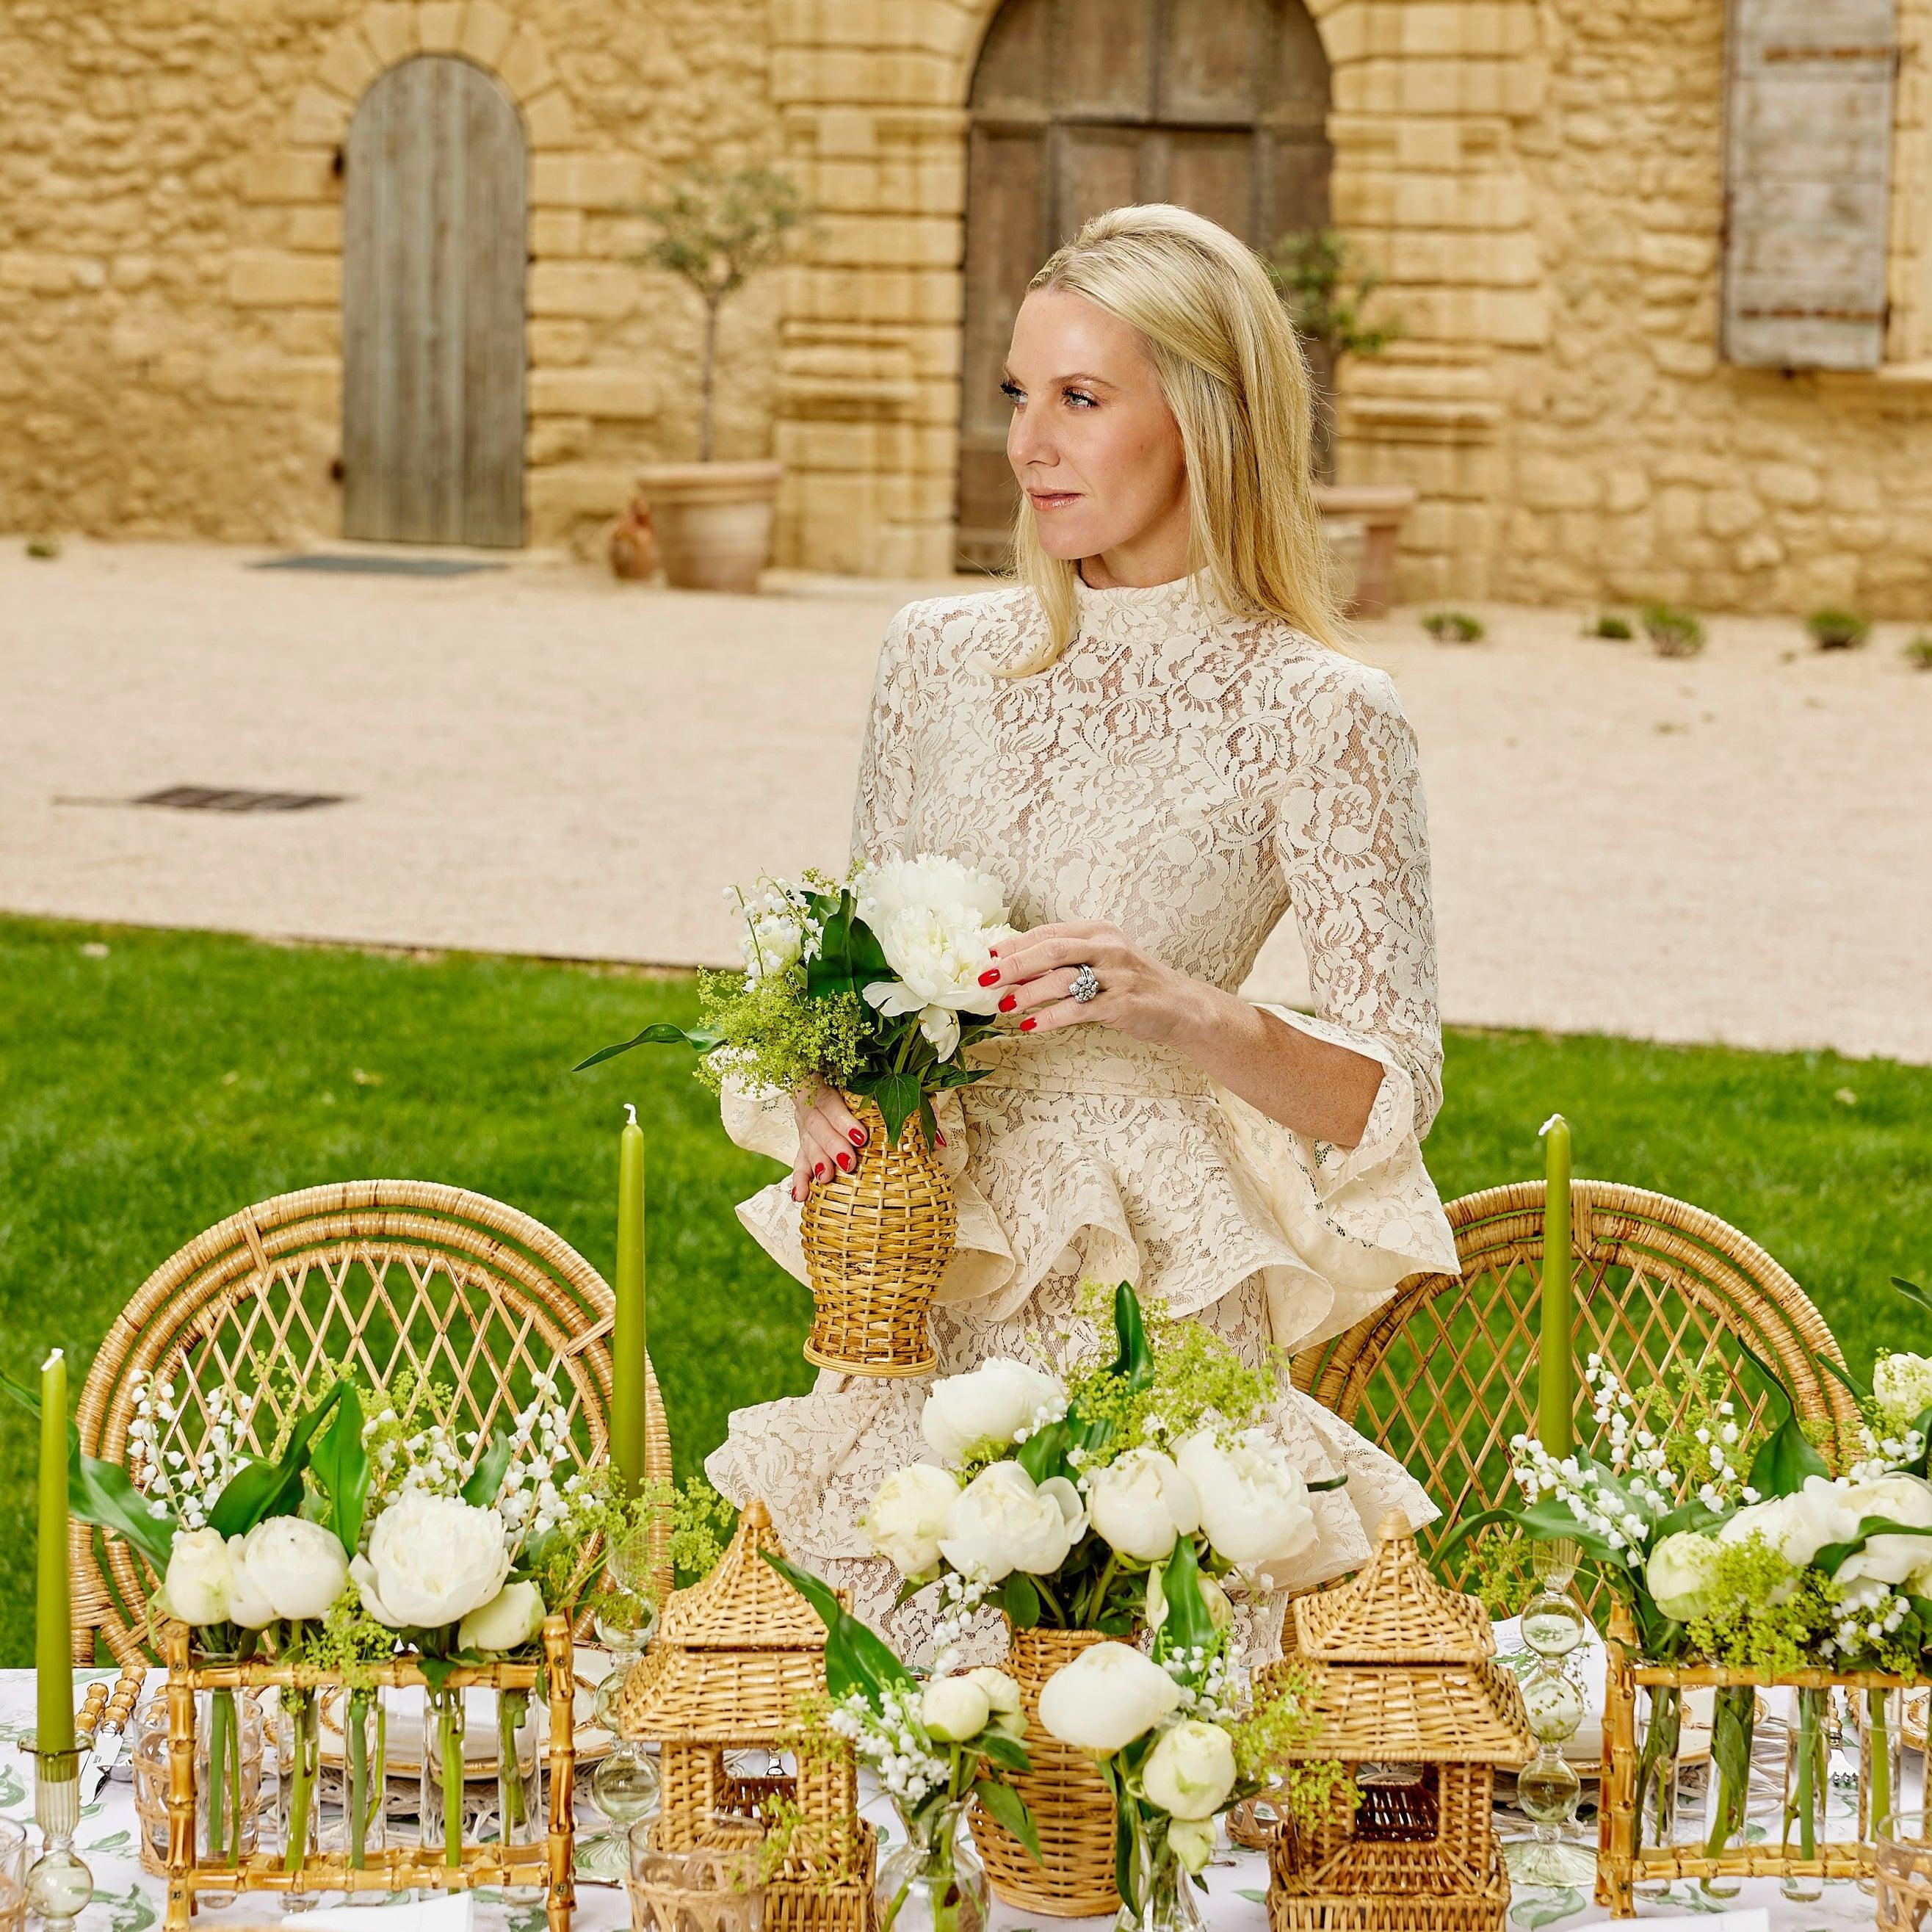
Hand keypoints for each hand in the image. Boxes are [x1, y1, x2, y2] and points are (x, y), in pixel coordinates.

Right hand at [788, 1085, 944, 1200]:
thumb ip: (919, 1107)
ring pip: (805, 1141)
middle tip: (848, 1162)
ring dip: (815, 1162)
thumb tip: (940, 1141)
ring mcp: (806, 1120)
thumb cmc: (873, 1081)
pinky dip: (799, 1177)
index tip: (860, 1136)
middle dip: (831, 1144)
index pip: (829, 1098)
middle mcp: (813, 1098)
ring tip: (826, 1179)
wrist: (843, 1073)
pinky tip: (800, 1196)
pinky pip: (799, 1158)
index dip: (841, 1119)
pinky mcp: (805, 1139)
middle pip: (815, 1122)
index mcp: (829, 1078)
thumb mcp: (897, 1085)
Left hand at [976, 920, 1202, 1046]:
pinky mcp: (1122, 1004)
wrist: (1182, 1007)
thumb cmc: (1134, 984)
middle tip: (985, 978)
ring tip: (1003, 1006)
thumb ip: (1066, 961)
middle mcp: (1107, 948)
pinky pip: (1079, 1010)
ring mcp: (1117, 975)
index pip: (1047, 933)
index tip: (987, 956)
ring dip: (1028, 994)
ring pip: (1062, 980)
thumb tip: (1016, 968)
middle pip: (1051, 950)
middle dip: (1013, 964)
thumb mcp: (1102, 961)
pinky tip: (1031, 1026)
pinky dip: (1051, 1018)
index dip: (1014, 944)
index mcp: (1098, 931)